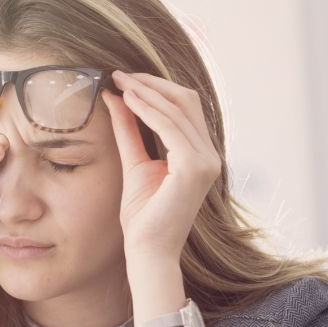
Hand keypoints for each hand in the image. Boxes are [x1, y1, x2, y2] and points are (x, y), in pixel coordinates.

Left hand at [103, 71, 221, 262]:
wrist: (147, 251)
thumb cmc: (143, 217)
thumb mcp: (134, 163)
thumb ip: (130, 131)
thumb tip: (117, 97)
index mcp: (200, 155)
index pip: (184, 108)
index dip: (156, 88)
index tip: (126, 78)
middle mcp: (210, 155)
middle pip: (186, 101)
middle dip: (152, 83)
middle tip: (121, 74)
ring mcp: (207, 161)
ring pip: (179, 109)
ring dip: (147, 92)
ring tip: (120, 82)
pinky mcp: (195, 168)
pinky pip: (171, 127)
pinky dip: (148, 110)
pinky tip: (128, 100)